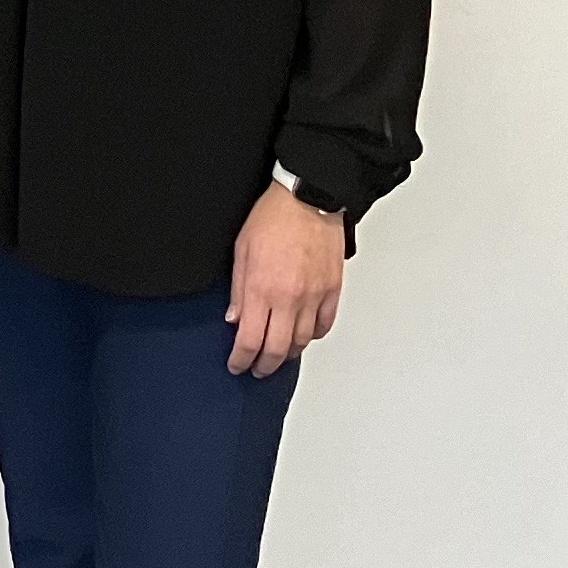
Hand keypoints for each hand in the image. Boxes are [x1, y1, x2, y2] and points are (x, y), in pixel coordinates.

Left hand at [226, 183, 347, 378]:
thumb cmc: (273, 217)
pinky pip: (325, 324)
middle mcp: (290, 298)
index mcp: (262, 289)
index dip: (241, 359)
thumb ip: (239, 290)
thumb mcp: (241, 250)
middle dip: (264, 365)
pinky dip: (313, 336)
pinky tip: (304, 335)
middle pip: (277, 349)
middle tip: (256, 369)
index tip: (237, 365)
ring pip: (303, 341)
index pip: (250, 340)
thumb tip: (235, 318)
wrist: (308, 198)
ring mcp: (314, 296)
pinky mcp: (332, 290)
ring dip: (288, 353)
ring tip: (278, 354)